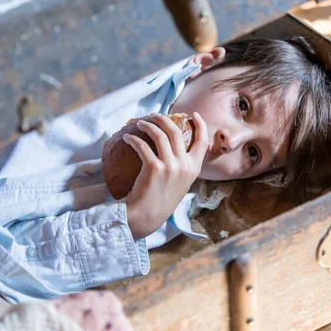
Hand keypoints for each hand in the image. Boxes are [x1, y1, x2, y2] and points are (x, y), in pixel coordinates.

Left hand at [123, 112, 208, 239]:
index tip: (194, 114)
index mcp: (194, 169)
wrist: (146, 217)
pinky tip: (127, 138)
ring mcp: (171, 166)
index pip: (203, 142)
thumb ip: (183, 167)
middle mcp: (185, 166)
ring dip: (148, 125)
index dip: (200, 125)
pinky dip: (134, 139)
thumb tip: (174, 147)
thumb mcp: (180, 183)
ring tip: (139, 123)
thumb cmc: (161, 201)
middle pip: (177, 132)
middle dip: (164, 119)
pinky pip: (143, 146)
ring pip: (160, 135)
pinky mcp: (154, 168)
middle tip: (154, 116)